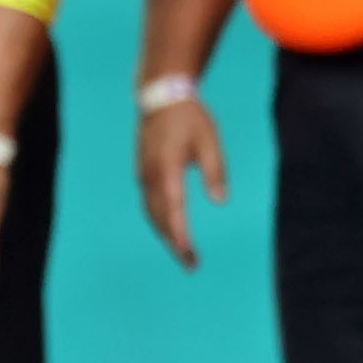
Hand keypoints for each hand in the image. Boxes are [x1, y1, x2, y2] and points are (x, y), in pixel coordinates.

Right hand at [137, 98, 227, 271]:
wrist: (160, 98)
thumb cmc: (189, 119)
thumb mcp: (209, 141)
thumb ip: (215, 172)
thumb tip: (220, 201)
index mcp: (167, 169)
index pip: (173, 210)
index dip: (179, 235)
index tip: (188, 253)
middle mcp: (150, 176)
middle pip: (159, 218)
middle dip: (173, 242)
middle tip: (191, 264)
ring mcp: (143, 175)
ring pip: (151, 213)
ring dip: (164, 234)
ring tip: (181, 251)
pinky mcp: (142, 173)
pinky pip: (149, 203)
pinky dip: (159, 219)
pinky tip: (169, 226)